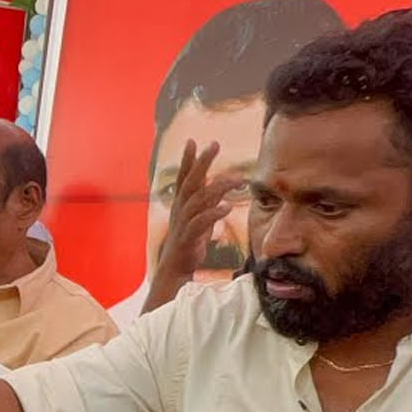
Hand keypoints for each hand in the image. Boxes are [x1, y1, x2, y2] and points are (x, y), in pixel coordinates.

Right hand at [143, 140, 245, 311]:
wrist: (174, 270)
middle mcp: (179, 211)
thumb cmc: (188, 244)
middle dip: (201, 162)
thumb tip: (223, 188)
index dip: (187, 160)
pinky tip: (228, 208)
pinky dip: (214, 214)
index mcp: (180, 205)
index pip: (183, 178)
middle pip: (190, 182)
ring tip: (236, 179)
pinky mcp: (188, 238)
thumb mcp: (199, 219)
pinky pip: (201, 222)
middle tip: (214, 144)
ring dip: (217, 187)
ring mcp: (183, 224)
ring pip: (198, 200)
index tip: (192, 141)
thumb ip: (208, 203)